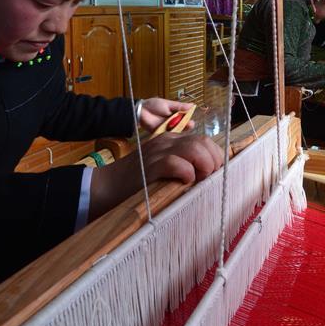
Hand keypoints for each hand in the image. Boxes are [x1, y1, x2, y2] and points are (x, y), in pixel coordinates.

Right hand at [88, 132, 222, 218]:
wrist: (108, 186)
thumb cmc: (140, 182)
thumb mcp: (165, 168)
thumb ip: (184, 164)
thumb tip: (210, 174)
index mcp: (172, 140)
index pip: (204, 140)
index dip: (215, 155)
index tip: (214, 173)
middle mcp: (167, 141)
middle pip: (203, 141)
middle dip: (214, 161)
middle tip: (208, 178)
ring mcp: (158, 151)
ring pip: (194, 148)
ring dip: (204, 165)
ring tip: (199, 180)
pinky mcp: (151, 165)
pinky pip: (176, 163)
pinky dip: (186, 172)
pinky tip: (184, 182)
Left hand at [139, 98, 194, 131]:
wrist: (141, 111)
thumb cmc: (153, 105)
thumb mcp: (168, 104)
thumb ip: (179, 106)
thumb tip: (192, 105)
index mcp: (175, 114)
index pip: (185, 117)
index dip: (188, 119)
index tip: (192, 119)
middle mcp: (172, 122)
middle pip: (182, 125)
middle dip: (186, 125)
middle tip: (190, 124)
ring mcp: (167, 128)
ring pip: (176, 130)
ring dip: (180, 130)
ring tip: (184, 128)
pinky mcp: (161, 133)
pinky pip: (168, 135)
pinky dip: (172, 134)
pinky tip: (176, 133)